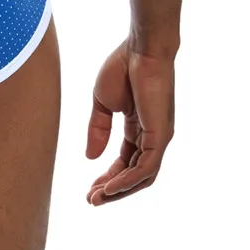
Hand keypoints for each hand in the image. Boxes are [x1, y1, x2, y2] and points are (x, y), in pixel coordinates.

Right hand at [85, 38, 174, 204]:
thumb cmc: (123, 66)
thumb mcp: (102, 102)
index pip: (124, 161)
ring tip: (98, 198)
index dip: (107, 176)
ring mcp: (158, 138)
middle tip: (91, 200)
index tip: (89, 189)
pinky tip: (111, 187)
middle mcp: (151, 137)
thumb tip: (90, 157)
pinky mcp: (161, 136)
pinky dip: (128, 181)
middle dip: (112, 189)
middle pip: (134, 174)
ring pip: (142, 176)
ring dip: (119, 190)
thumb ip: (97, 129)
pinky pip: (146, 167)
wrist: (140, 48)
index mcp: (137, 127)